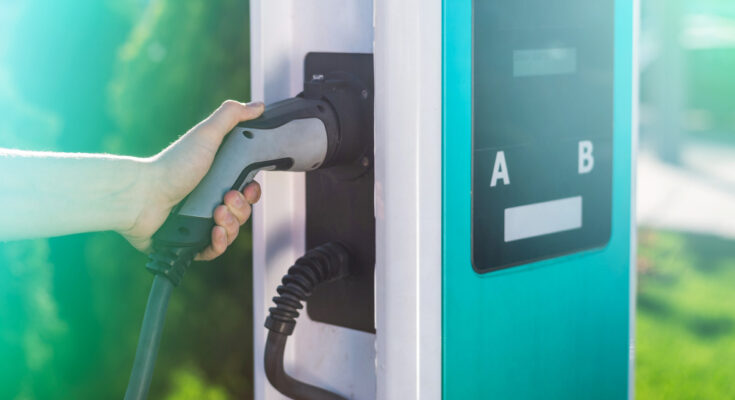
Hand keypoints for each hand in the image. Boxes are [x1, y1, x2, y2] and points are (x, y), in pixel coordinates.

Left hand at [121, 100, 264, 259]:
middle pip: (243, 213)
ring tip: (215, 215)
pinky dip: (219, 243)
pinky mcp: (190, 243)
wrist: (142, 197)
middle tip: (225, 199)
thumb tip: (257, 105)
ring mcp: (200, 222)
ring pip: (232, 232)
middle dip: (241, 208)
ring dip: (230, 225)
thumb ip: (232, 116)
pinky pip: (215, 250)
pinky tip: (214, 232)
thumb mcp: (206, 135)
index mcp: (216, 179)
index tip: (248, 187)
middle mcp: (209, 201)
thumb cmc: (171, 166)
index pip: (247, 192)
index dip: (252, 192)